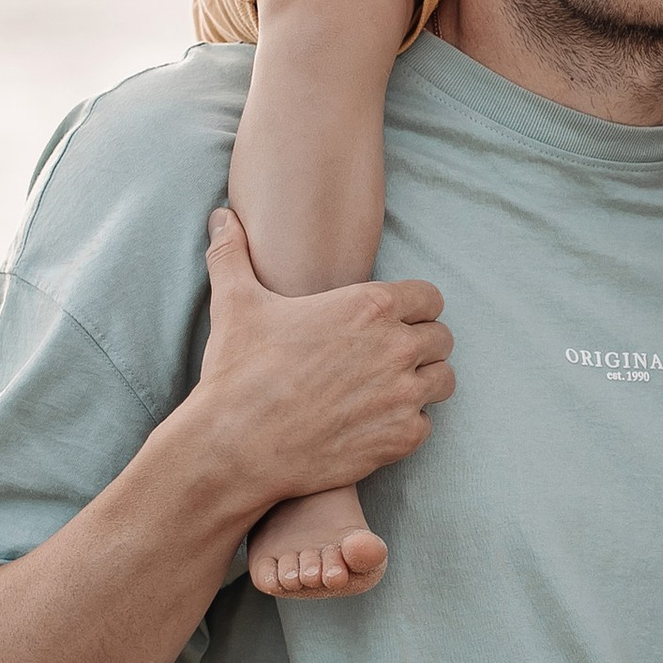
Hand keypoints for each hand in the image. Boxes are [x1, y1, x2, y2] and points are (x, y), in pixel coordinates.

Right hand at [196, 209, 453, 519]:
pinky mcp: (402, 437)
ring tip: (391, 389)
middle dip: (420, 345)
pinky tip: (377, 423)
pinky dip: (406, 425)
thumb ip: (233, 254)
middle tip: (390, 358)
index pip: (429, 297)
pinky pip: (426, 424)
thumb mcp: (234, 303)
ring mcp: (404, 394)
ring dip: (422, 383)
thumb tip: (220, 217)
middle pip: (441, 338)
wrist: (237, 445)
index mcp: (370, 306)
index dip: (414, 309)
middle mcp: (397, 346)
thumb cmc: (239, 372)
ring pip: (442, 380)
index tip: (394, 322)